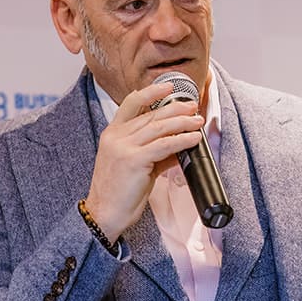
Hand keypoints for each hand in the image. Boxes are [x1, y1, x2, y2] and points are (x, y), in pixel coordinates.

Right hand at [83, 81, 205, 242]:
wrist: (104, 214)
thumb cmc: (118, 192)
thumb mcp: (134, 165)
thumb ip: (153, 152)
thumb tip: (177, 144)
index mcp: (112, 134)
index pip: (131, 103)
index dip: (150, 92)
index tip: (168, 86)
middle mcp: (116, 136)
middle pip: (150, 114)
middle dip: (175, 108)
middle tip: (192, 106)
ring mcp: (123, 147)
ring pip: (158, 127)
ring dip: (182, 122)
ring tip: (197, 121)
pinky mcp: (133, 160)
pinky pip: (164, 145)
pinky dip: (181, 140)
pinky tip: (193, 139)